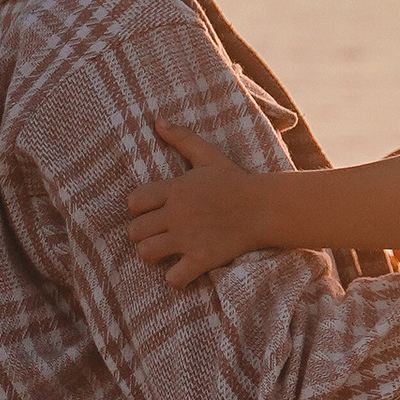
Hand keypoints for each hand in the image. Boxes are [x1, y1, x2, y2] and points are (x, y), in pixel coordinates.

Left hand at [125, 120, 274, 286]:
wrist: (266, 207)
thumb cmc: (236, 181)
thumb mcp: (208, 156)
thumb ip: (182, 138)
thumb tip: (158, 121)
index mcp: (175, 189)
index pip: (133, 202)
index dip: (138, 209)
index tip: (151, 212)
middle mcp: (176, 214)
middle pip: (134, 231)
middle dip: (142, 234)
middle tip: (157, 234)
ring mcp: (188, 238)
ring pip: (146, 253)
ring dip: (152, 255)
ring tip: (166, 252)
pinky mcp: (202, 259)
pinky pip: (174, 278)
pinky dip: (175, 278)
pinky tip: (183, 270)